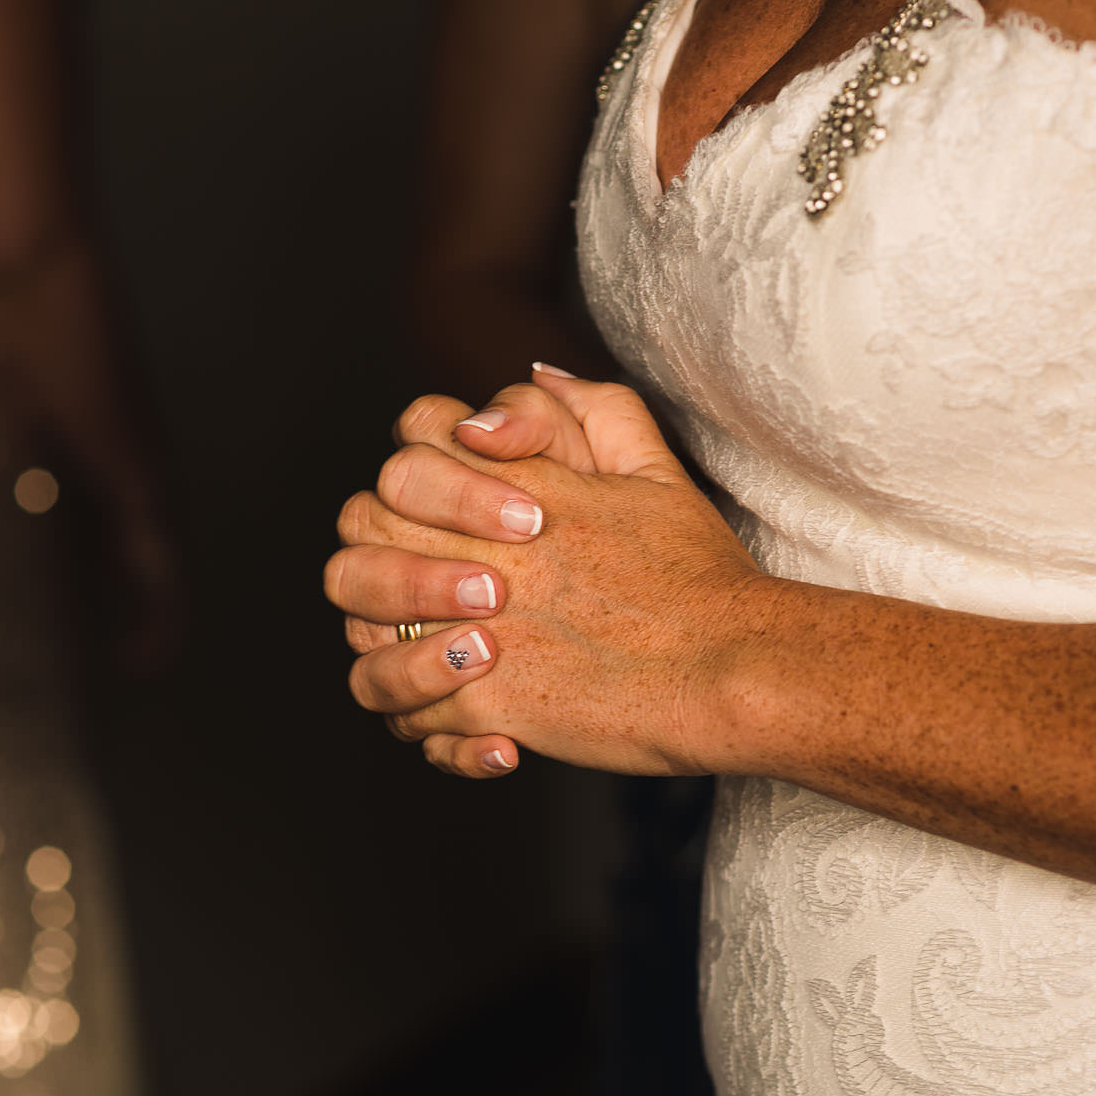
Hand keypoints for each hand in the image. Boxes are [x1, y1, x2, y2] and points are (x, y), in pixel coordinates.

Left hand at [330, 372, 765, 776]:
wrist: (733, 669)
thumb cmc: (701, 578)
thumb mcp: (656, 471)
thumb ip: (597, 412)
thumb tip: (540, 376)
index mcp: (518, 488)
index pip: (409, 448)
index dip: (416, 475)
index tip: (455, 515)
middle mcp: (485, 552)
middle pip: (362, 531)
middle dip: (384, 556)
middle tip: (439, 592)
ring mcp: (478, 630)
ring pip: (361, 631)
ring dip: (392, 644)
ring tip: (449, 659)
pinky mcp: (489, 704)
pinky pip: (408, 715)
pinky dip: (427, 719)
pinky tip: (474, 719)